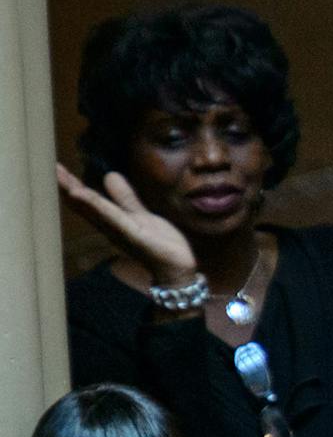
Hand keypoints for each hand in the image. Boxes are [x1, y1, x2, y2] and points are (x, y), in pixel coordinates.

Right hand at [54, 165, 196, 285]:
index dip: (71, 184)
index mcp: (112, 220)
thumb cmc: (160, 245)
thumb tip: (110, 175)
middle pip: (85, 204)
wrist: (178, 270)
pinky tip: (84, 196)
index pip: (88, 199)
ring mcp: (121, 232)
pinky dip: (98, 207)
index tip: (55, 166)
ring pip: (95, 210)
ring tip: (62, 179)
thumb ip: (125, 199)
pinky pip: (114, 219)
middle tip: (49, 167)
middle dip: (67, 187)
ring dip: (78, 195)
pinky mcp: (135, 237)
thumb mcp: (141, 215)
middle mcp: (111, 227)